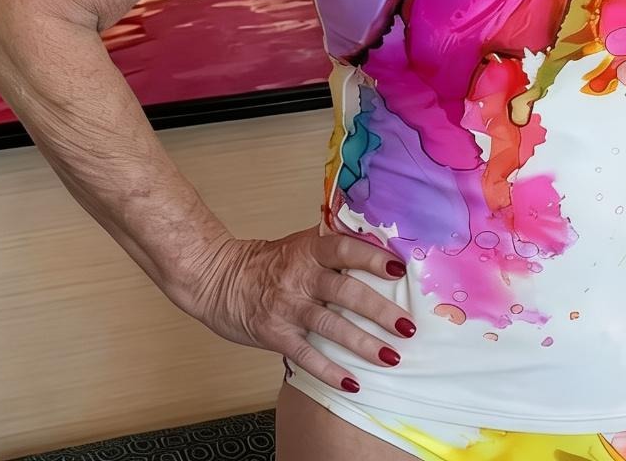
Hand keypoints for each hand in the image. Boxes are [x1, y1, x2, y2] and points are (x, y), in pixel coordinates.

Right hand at [177, 224, 416, 392]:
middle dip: (380, 311)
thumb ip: (333, 247)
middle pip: (346, 292)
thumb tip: (380, 246)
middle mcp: (301, 276)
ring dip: (363, 343)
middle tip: (408, 326)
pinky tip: (352, 382)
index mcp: (310, 249)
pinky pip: (306, 355)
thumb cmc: (268, 261)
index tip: (399, 268)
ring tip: (391, 356)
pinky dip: (329, 370)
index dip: (372, 257)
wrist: (218, 277)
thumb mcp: (300, 244)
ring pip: (331, 326)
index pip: (345, 249)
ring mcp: (288, 307)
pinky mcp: (275, 335)